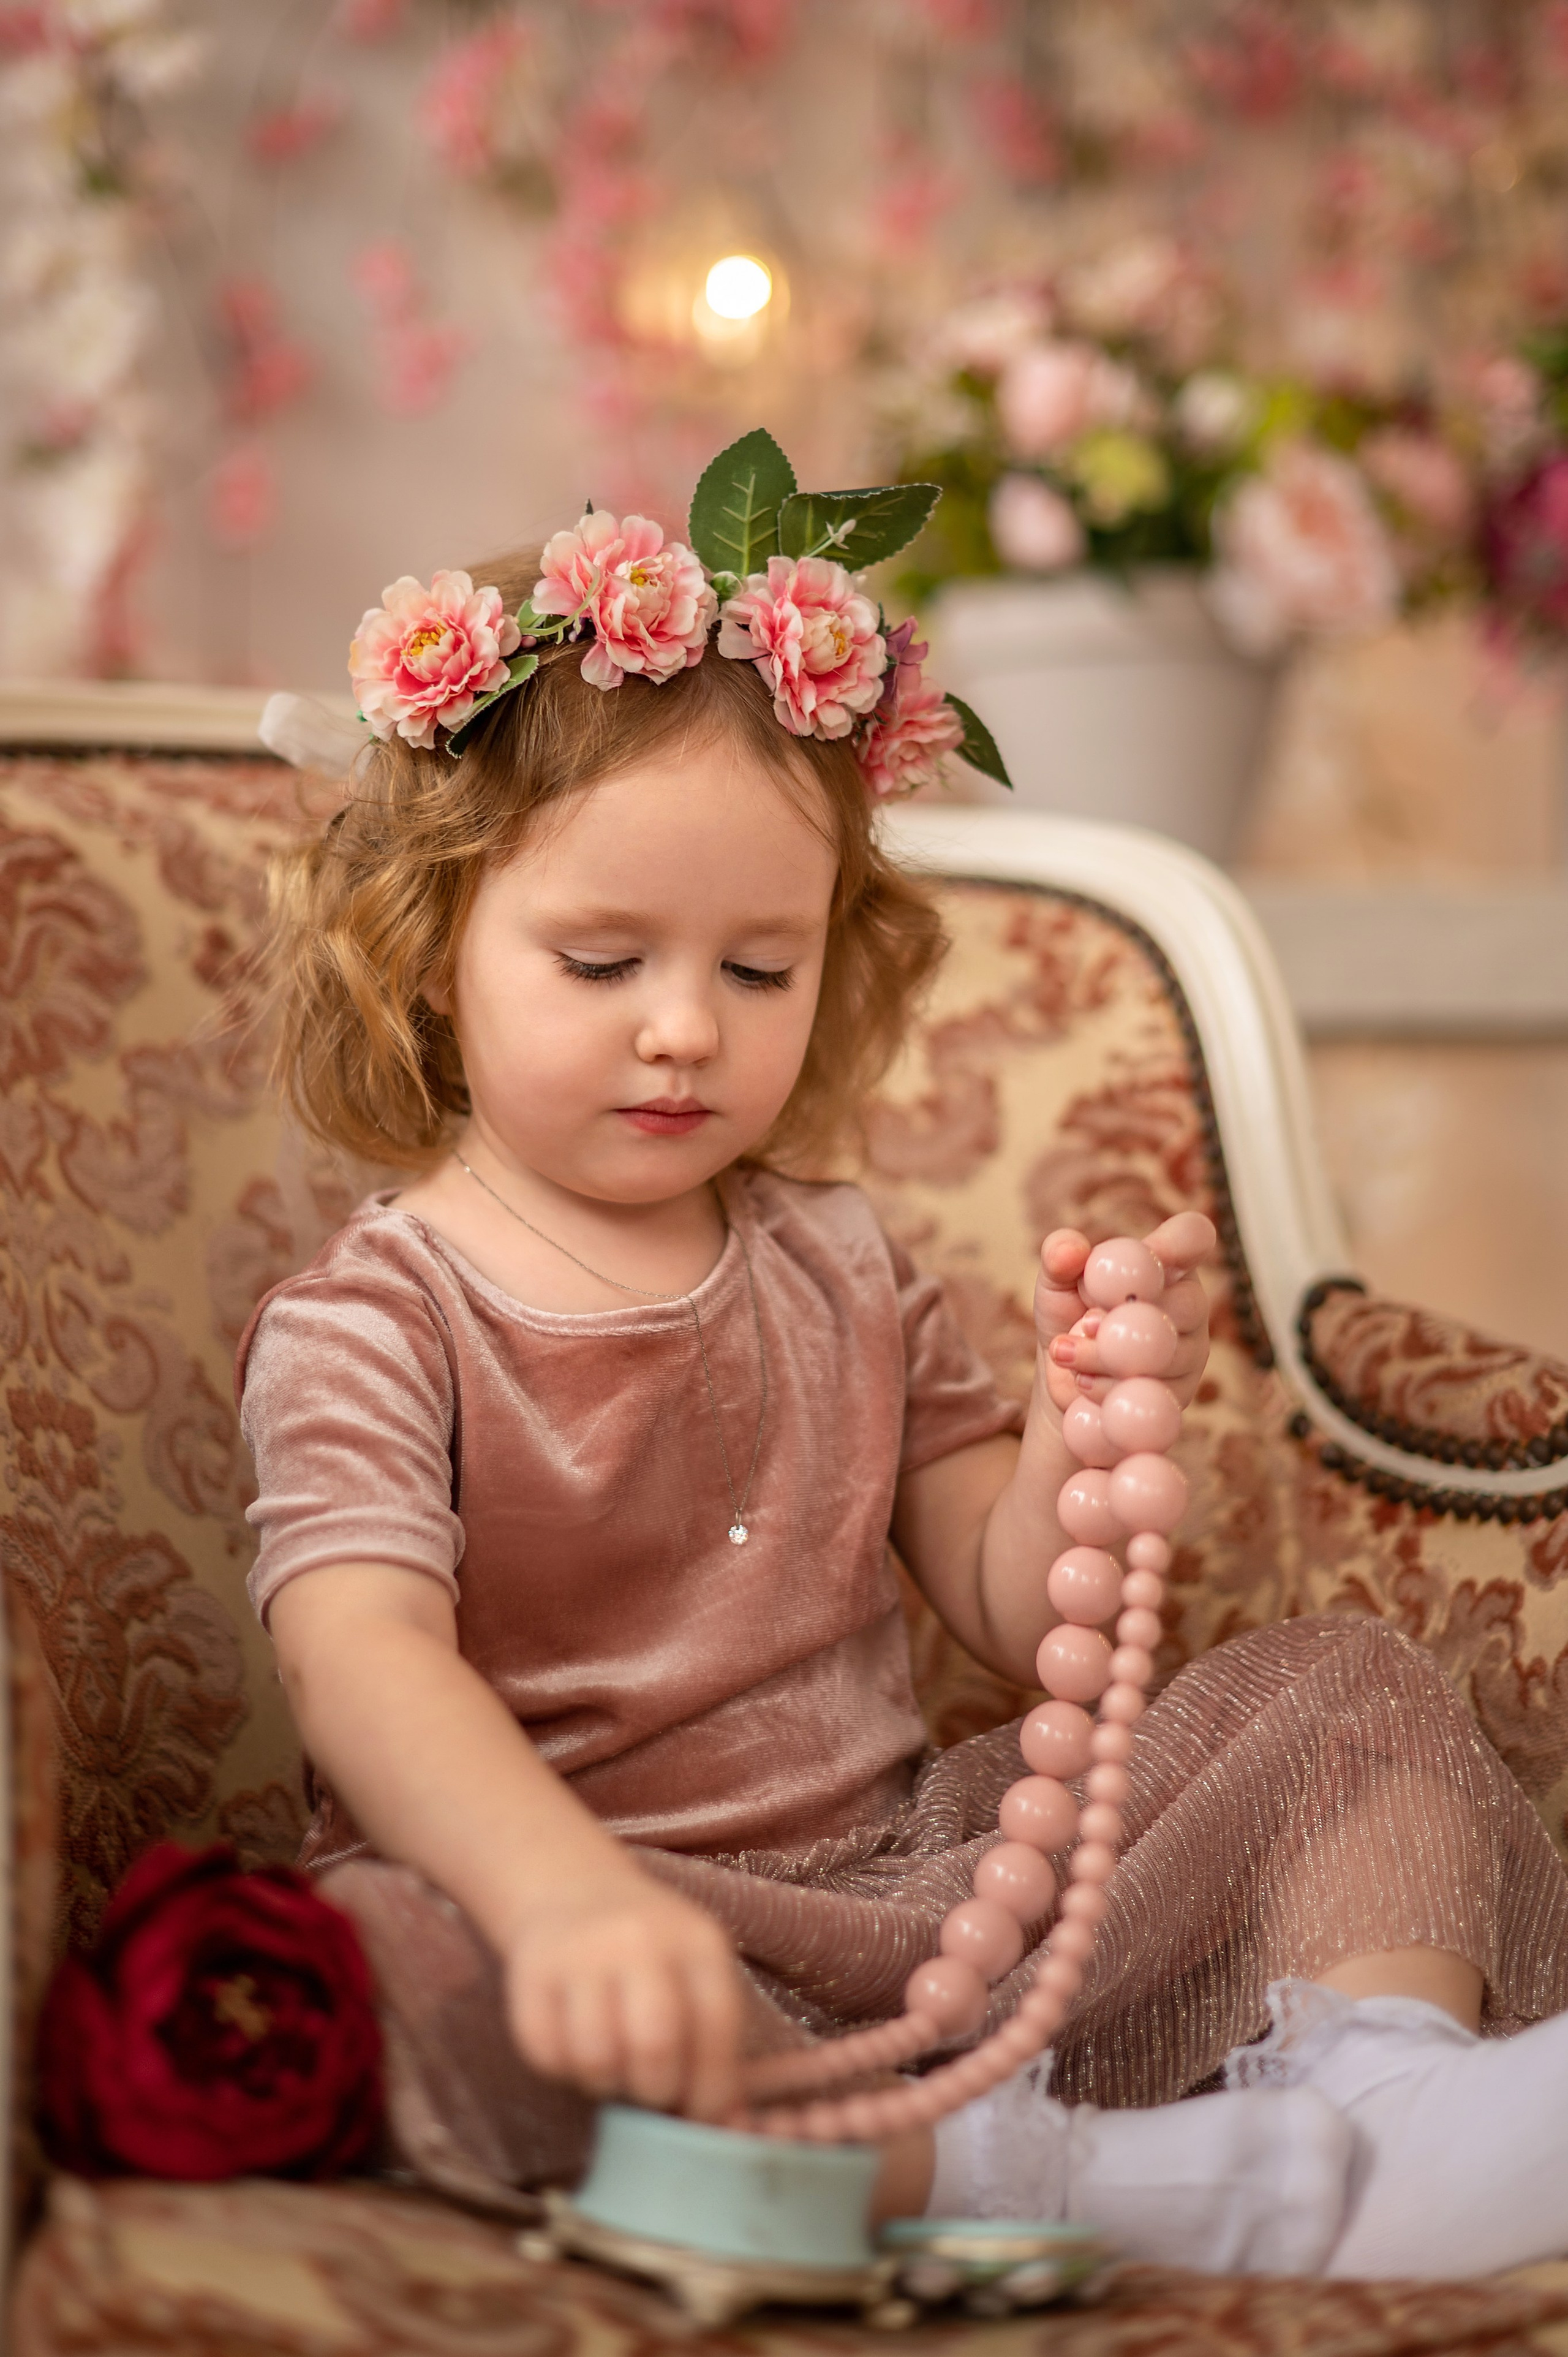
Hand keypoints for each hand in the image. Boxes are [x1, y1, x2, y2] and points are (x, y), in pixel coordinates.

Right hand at [504, 1866, 743, 2121]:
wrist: (575, 1890)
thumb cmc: (650, 1955)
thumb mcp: (696, 1975)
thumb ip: (715, 2046)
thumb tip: (729, 2124)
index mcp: (697, 1941)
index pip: (716, 2027)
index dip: (711, 2088)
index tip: (697, 2113)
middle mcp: (641, 1938)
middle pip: (655, 2046)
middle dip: (657, 2091)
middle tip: (650, 2091)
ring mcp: (582, 1950)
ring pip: (596, 2057)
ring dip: (606, 2084)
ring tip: (613, 2068)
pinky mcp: (531, 1969)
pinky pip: (546, 2053)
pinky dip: (562, 2070)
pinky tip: (575, 2049)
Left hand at [1035, 1212, 1215, 1415]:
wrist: (1064, 1383)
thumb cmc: (1069, 1319)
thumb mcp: (1056, 1282)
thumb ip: (1059, 1256)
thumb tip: (1070, 1250)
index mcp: (1167, 1264)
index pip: (1193, 1236)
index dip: (1175, 1242)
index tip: (1144, 1256)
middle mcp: (1189, 1306)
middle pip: (1186, 1304)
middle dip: (1125, 1316)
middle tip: (1083, 1324)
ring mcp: (1191, 1355)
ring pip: (1164, 1355)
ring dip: (1102, 1356)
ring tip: (1067, 1353)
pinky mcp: (1178, 1397)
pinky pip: (1151, 1394)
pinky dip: (1105, 1389)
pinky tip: (1082, 1383)